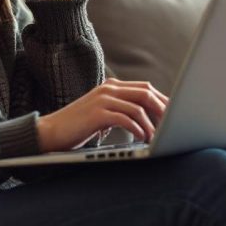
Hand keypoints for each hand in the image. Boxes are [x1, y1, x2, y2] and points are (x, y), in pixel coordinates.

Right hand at [36, 79, 170, 151]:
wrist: (51, 132)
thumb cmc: (79, 128)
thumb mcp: (103, 114)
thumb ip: (122, 111)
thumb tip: (150, 121)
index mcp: (111, 87)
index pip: (145, 88)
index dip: (163, 100)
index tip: (175, 115)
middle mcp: (108, 89)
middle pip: (146, 93)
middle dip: (162, 109)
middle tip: (173, 125)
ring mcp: (102, 99)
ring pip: (138, 106)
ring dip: (151, 123)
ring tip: (157, 138)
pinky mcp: (98, 113)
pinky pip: (126, 118)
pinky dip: (137, 128)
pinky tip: (142, 138)